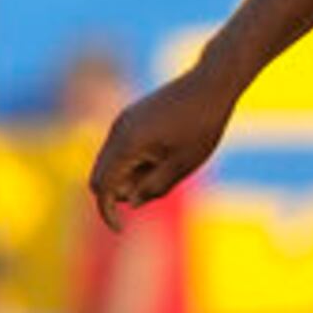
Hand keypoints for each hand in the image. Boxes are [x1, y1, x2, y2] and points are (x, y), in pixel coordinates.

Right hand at [87, 70, 239, 230]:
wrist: (211, 83)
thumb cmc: (203, 125)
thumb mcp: (184, 165)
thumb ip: (155, 187)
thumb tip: (129, 204)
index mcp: (126, 143)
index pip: (102, 187)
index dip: (107, 212)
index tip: (122, 230)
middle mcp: (116, 130)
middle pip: (101, 176)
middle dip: (121, 193)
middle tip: (158, 190)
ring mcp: (121, 121)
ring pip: (111, 162)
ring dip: (130, 176)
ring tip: (171, 164)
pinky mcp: (130, 117)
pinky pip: (121, 148)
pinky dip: (134, 162)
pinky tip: (166, 154)